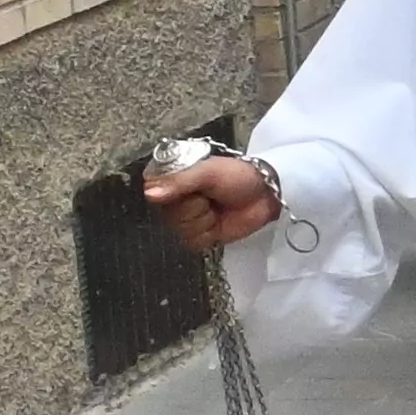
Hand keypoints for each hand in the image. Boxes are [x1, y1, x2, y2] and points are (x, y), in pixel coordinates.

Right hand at [143, 154, 277, 254]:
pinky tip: (218, 222)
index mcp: (168, 180)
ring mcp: (183, 220)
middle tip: (210, 197)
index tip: (193, 187)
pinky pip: (192, 242)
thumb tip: (150, 194)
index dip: (174, 194)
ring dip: (204, 220)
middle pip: (169, 215)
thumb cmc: (238, 176)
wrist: (265, 195)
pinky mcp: (197, 236)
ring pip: (180, 230)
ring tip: (216, 208)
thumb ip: (178, 181)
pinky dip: (209, 234)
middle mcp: (171, 200)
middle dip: (195, 207)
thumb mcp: (208, 172)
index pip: (152, 193)